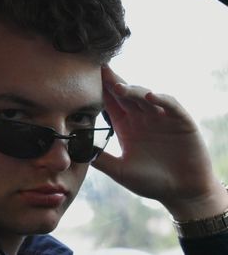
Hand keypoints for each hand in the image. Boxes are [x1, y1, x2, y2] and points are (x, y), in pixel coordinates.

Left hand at [93, 66, 227, 219]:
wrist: (182, 191)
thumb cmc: (152, 183)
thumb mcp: (122, 172)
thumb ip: (103, 160)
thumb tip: (78, 151)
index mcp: (125, 127)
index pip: (110, 104)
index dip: (101, 91)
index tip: (87, 78)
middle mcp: (141, 118)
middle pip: (126, 95)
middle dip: (113, 82)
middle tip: (100, 69)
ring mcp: (160, 117)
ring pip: (145, 96)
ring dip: (133, 90)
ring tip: (118, 88)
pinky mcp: (180, 120)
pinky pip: (170, 105)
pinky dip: (161, 99)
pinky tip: (150, 97)